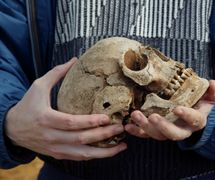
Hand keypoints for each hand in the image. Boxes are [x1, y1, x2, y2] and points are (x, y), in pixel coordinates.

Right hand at [5, 58, 126, 160]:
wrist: (12, 129)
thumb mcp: (38, 86)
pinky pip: (79, 158)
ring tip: (121, 146)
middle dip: (102, 135)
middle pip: (80, 139)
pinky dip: (95, 156)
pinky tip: (109, 152)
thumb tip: (74, 60)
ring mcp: (54, 148)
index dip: (89, 121)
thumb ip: (56, 73)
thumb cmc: (27, 106)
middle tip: (120, 128)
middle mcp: (50, 137)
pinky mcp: (58, 154)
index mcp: (46, 119)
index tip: (106, 117)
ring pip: (82, 154)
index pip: (70, 122)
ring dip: (104, 152)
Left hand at [125, 80, 214, 140]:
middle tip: (153, 117)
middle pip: (174, 134)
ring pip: (158, 135)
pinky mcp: (157, 132)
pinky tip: (128, 125)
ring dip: (146, 127)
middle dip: (163, 126)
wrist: (193, 113)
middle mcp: (183, 129)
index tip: (177, 109)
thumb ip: (212, 92)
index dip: (187, 116)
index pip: (194, 120)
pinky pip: (147, 135)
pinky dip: (137, 131)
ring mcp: (169, 132)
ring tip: (135, 116)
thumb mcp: (209, 97)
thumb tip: (213, 83)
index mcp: (197, 121)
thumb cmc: (200, 102)